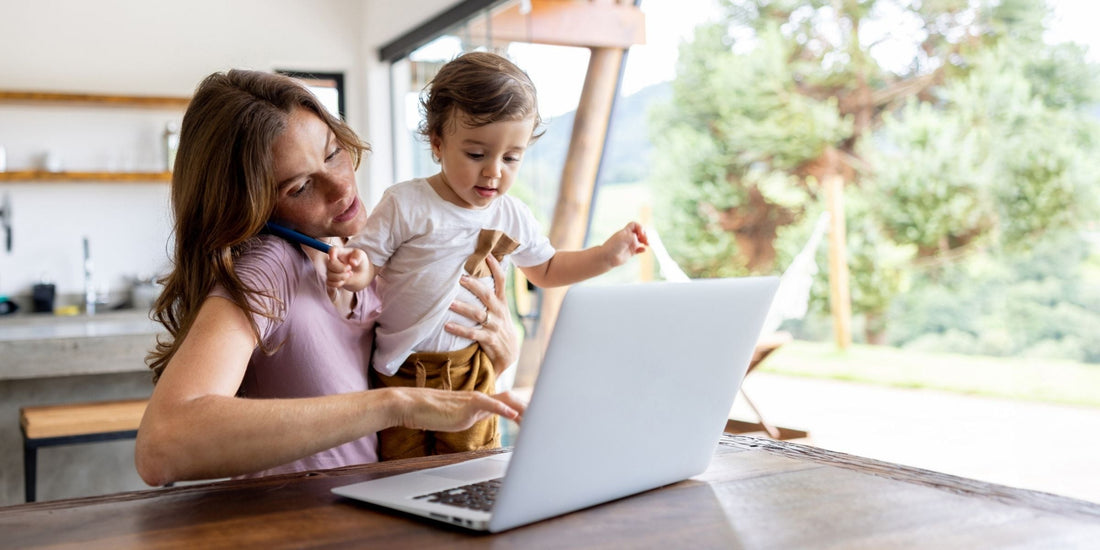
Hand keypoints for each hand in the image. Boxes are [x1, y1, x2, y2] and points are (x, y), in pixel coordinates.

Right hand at [324, 245, 366, 289]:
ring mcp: (330, 270)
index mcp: (339, 252)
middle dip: (342, 269)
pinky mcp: (330, 279)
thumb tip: (352, 262)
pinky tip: (344, 280)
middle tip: (350, 269)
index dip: (331, 253)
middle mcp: (332, 260)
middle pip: (330, 264)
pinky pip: (330, 283)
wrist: (360, 272)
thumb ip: (358, 257)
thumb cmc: (359, 261)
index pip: (332, 250)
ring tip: (350, 274)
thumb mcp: (361, 256)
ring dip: (342, 277)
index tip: (333, 257)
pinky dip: (338, 284)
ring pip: (330, 275)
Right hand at [392, 388, 525, 430]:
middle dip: (528, 409)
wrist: (412, 406)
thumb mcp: (453, 418)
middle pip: (510, 400)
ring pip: (505, 400)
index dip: (520, 410)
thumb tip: (474, 421)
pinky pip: (489, 405)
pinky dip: (503, 408)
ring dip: (522, 410)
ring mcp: (474, 401)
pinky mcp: (466, 406)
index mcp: (477, 402)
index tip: (533, 418)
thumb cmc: (429, 413)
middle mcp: (479, 399)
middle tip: (543, 418)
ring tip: (537, 417)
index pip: (505, 403)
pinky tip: (513, 414)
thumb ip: (467, 417)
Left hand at [444, 254, 519, 368]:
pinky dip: (459, 329)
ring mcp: (494, 326)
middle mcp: (499, 312)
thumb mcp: (500, 310)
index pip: (501, 281)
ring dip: (463, 308)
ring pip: (478, 314)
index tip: (487, 254)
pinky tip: (447, 325)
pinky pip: (473, 333)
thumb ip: (491, 296)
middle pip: (487, 295)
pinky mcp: (489, 339)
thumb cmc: (499, 326)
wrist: (509, 353)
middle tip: (459, 277)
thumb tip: (475, 276)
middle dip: (474, 285)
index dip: (496, 267)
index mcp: (502, 302)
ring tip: (449, 302)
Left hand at [603, 221, 648, 266]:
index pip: (634, 225)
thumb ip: (632, 236)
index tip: (641, 233)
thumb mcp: (623, 238)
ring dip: (645, 241)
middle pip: (640, 232)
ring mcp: (630, 245)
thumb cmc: (612, 246)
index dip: (640, 227)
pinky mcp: (630, 252)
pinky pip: (639, 250)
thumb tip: (638, 240)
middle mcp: (628, 237)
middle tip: (646, 240)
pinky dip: (642, 249)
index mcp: (625, 232)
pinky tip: (643, 250)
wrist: (607, 257)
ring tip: (647, 244)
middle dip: (645, 235)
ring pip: (640, 241)